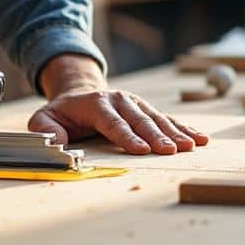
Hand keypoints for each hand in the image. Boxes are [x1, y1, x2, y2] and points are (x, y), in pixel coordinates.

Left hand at [27, 54, 208, 154]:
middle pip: (140, 121)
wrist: (80, 93)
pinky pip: (168, 119)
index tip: (141, 150)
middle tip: (172, 151)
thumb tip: (55, 141)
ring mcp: (136, 104)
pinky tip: (200, 138)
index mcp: (96, 104)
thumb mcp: (44, 118)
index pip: (113, 122)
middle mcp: (120, 101)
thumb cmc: (63, 113)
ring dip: (176, 132)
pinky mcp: (146, 110)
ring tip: (193, 145)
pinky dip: (184, 128)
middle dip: (157, 136)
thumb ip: (45, 128)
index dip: (127, 136)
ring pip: (158, 119)